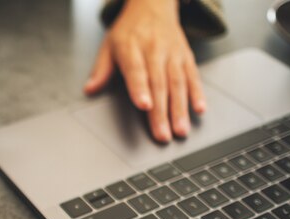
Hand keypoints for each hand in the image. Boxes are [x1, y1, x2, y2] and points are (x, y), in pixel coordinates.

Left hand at [83, 0, 205, 141]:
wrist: (153, 4)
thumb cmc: (129, 30)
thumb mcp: (109, 45)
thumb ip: (101, 70)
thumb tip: (89, 90)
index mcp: (132, 47)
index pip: (136, 70)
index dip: (140, 89)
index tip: (144, 105)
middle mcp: (154, 50)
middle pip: (158, 83)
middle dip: (161, 112)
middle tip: (162, 134)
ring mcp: (172, 53)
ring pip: (178, 83)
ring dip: (180, 109)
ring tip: (180, 130)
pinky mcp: (186, 56)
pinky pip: (193, 75)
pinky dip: (198, 93)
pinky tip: (200, 109)